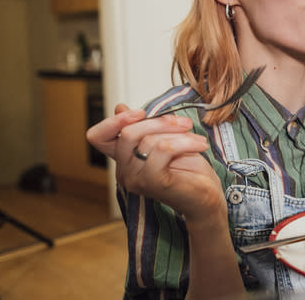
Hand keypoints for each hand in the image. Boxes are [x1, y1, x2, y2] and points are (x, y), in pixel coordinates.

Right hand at [86, 104, 222, 220]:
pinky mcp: (153, 182)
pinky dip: (185, 142)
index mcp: (124, 158)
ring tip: (197, 139)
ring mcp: (136, 179)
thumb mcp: (165, 139)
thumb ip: (144, 127)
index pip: (98, 137)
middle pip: (127, 133)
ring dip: (179, 133)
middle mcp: (124, 171)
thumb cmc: (188, 170)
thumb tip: (120, 107)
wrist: (206, 197)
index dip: (113, 120)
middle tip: (185, 123)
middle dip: (159, 121)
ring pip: (148, 140)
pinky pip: (163, 149)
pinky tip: (200, 145)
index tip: (140, 112)